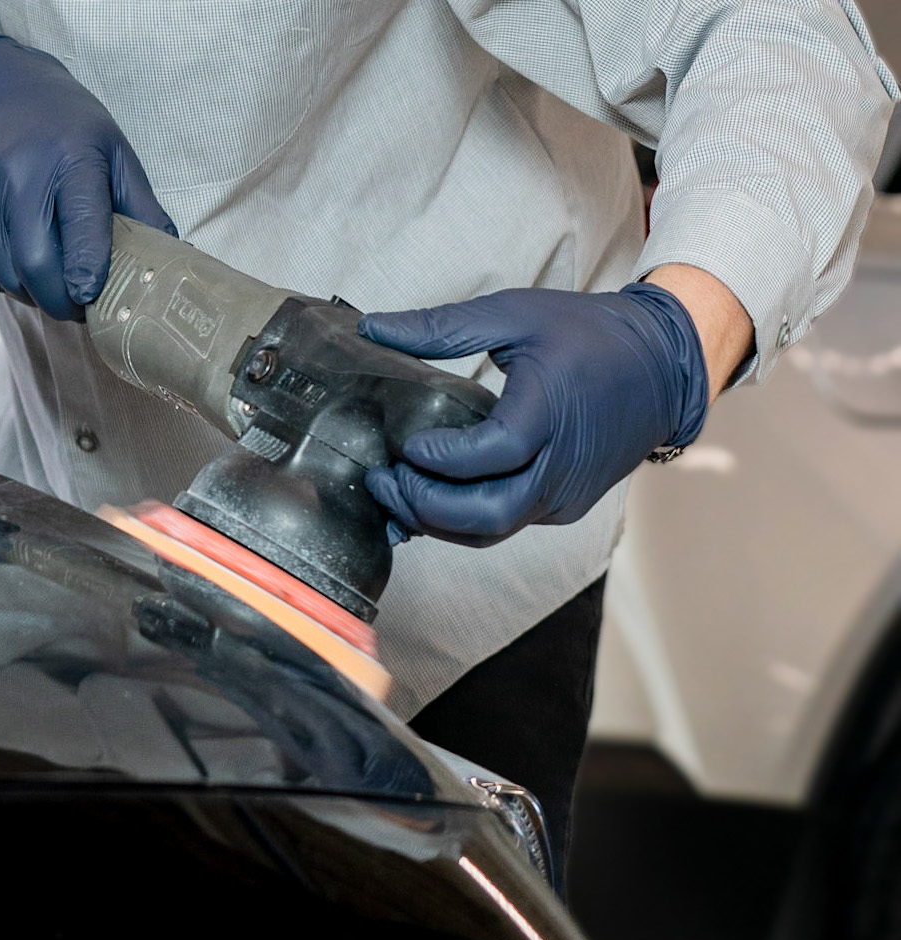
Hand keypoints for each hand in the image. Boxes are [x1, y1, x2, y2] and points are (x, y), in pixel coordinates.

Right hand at [0, 35, 175, 319]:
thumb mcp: (112, 151)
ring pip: (2, 275)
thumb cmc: (62, 127)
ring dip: (27, 289)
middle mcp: (16, 172)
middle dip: (58, 300)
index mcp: (69, 158)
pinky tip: (10, 255)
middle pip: (35, 267)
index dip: (88, 278)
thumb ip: (141, 208)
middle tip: (73, 304)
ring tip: (44, 273)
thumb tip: (169, 261)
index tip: (92, 297)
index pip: (81, 235)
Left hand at [358, 283, 708, 546]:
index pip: (493, 453)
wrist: (663, 365)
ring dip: (436, 521)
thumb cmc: (588, 334)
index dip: (442, 458)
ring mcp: (565, 493)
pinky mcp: (564, 505)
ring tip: (394, 494)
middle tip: (382, 479)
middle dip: (424, 504)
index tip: (405, 444)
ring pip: (492, 530)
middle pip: (487, 511)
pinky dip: (461, 521)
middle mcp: (562, 465)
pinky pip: (506, 525)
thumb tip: (372, 328)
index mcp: (552, 412)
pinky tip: (427, 500)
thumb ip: (442, 327)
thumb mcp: (513, 314)